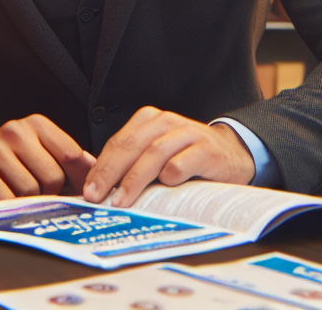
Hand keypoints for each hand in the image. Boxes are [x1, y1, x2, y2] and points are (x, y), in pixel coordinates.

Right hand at [0, 114, 95, 199]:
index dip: (80, 180)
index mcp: (38, 124)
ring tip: (23, 195)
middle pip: (53, 176)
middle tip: (43, 194)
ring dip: (30, 201)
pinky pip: (7, 199)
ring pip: (31, 190)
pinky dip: (11, 207)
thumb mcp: (41, 152)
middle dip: (51, 193)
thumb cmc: (14, 163)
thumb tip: (98, 171)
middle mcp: (16, 130)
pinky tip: (7, 200)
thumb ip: (69, 160)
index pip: (71, 155)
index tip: (82, 194)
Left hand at [82, 108, 254, 206]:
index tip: (88, 190)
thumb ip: (131, 163)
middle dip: (110, 173)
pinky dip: (169, 177)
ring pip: (153, 154)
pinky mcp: (206, 150)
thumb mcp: (157, 155)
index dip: (100, 167)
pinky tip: (163, 190)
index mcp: (149, 120)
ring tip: (121, 201)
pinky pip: (181, 164)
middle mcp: (167, 122)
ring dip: (134, 179)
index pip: (118, 142)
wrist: (233, 154)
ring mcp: (188, 134)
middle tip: (96, 197)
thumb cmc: (188, 158)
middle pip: (131, 146)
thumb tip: (97, 188)